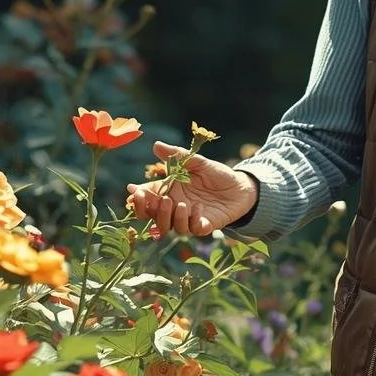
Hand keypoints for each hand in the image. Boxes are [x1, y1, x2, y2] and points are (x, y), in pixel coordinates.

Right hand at [125, 141, 257, 236]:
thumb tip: (156, 145)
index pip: (147, 198)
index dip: (138, 197)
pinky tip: (198, 208)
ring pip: (170, 227)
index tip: (134, 191)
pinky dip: (192, 221)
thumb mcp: (198, 162)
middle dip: (148, 211)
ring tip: (180, 204)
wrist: (241, 187)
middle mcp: (175, 206)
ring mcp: (188, 218)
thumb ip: (177, 156)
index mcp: (169, 190)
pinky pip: (192, 230)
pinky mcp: (204, 226)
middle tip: (159, 199)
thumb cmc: (216, 174)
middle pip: (152, 217)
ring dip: (170, 217)